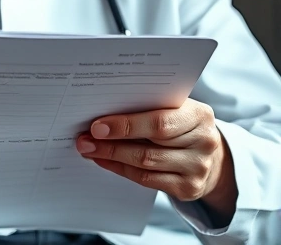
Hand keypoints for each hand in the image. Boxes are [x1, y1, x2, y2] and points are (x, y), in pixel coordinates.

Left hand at [76, 98, 236, 220]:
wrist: (212, 156)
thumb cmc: (182, 125)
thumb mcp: (174, 109)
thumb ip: (147, 108)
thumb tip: (102, 115)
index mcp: (199, 116)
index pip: (159, 122)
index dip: (125, 125)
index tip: (97, 126)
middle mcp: (204, 143)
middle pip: (150, 146)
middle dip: (111, 142)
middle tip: (84, 139)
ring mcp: (198, 168)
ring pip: (145, 164)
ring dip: (111, 156)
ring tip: (88, 148)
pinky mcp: (189, 188)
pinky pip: (146, 180)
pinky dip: (120, 169)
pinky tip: (104, 160)